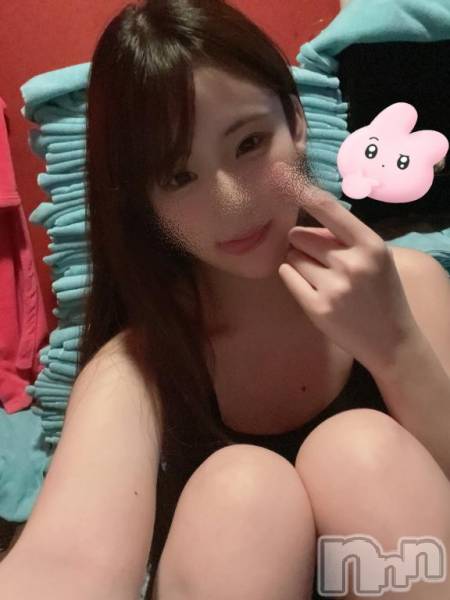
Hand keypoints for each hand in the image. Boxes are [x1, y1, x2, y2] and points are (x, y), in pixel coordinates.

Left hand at [273, 161, 419, 372]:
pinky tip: (311, 287)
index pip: (329, 210)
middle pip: (300, 235)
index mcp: (370, 245)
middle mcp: (351, 263)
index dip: (302, 192)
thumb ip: (345, 237)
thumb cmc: (382, 293)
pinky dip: (292, 276)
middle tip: (319, 258)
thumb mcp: (376, 258)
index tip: (280, 175)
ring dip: (298, 261)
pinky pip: (287, 276)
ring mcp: (333, 288)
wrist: (391, 341)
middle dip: (301, 242)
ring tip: (321, 277)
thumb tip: (305, 220)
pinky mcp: (316, 308)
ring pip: (292, 256)